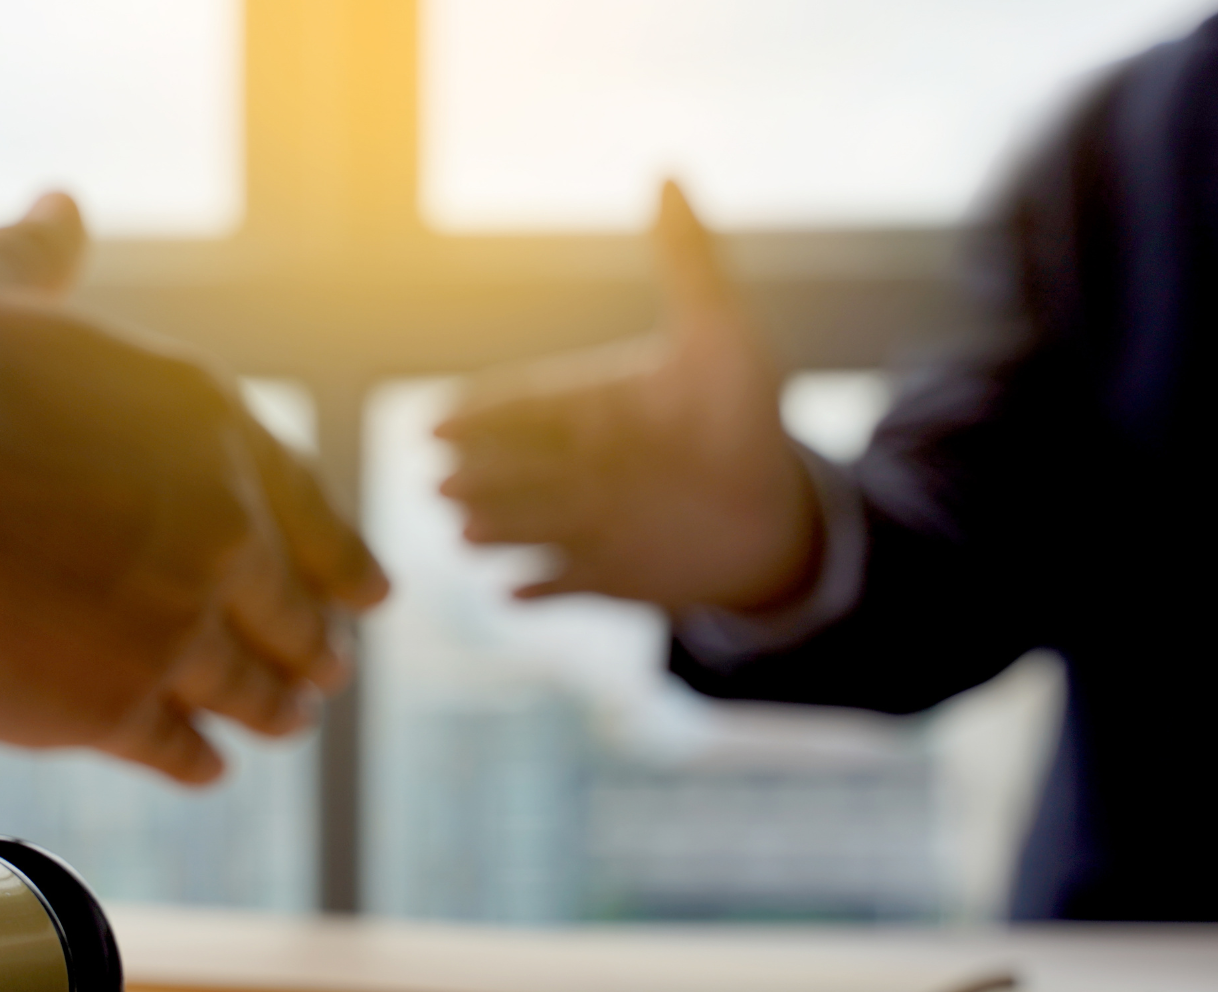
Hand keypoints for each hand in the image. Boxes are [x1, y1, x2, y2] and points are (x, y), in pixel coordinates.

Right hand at [0, 195, 385, 783]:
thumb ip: (35, 261)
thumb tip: (60, 209)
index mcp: (206, 423)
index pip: (309, 508)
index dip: (343, 559)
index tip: (366, 594)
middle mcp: (219, 530)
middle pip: (294, 610)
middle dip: (313, 645)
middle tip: (324, 670)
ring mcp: (173, 627)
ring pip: (254, 689)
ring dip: (276, 708)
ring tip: (284, 720)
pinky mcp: (111, 707)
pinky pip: (180, 747)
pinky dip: (197, 758)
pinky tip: (202, 763)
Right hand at [436, 182, 819, 612]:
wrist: (776, 518)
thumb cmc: (745, 418)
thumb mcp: (723, 335)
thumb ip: (688, 262)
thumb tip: (665, 172)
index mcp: (581, 409)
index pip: (519, 406)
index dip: (481, 414)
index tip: (442, 421)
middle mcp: (565, 467)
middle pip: (509, 469)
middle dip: (476, 475)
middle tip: (446, 480)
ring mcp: (574, 526)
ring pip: (523, 526)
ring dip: (495, 531)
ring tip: (471, 535)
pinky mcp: (595, 578)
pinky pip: (557, 585)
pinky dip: (537, 590)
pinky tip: (517, 592)